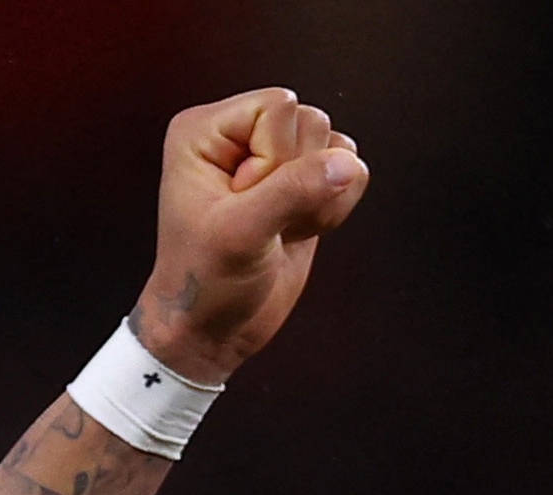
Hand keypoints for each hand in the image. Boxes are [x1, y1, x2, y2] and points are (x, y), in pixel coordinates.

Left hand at [129, 88, 369, 385]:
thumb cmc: (203, 283)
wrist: (213, 330)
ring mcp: (273, 158)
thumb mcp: (241, 235)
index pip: (278, 106)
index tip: (242, 203)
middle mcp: (238, 135)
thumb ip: (293, 191)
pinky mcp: (302, 183)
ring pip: (335, 145)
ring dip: (319, 198)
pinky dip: (334, 208)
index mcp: (204, 130)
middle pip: (311, 122)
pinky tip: (297, 232)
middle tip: (261, 220)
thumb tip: (346, 163)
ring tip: (278, 228)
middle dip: (298, 180)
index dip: (274, 160)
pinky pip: (349, 171)